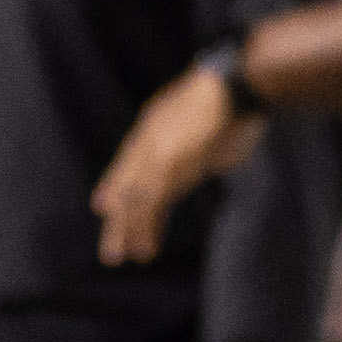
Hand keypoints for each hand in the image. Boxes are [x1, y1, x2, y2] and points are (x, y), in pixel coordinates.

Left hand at [90, 65, 253, 265]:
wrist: (237, 84)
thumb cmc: (236, 101)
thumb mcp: (210, 124)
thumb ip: (204, 146)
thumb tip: (215, 158)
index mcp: (155, 123)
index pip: (129, 160)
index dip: (116, 184)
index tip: (104, 205)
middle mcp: (150, 139)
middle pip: (127, 184)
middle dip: (117, 216)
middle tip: (109, 244)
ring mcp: (158, 153)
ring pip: (135, 198)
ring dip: (127, 230)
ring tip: (118, 257)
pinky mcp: (170, 166)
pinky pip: (152, 201)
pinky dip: (147, 226)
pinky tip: (143, 246)